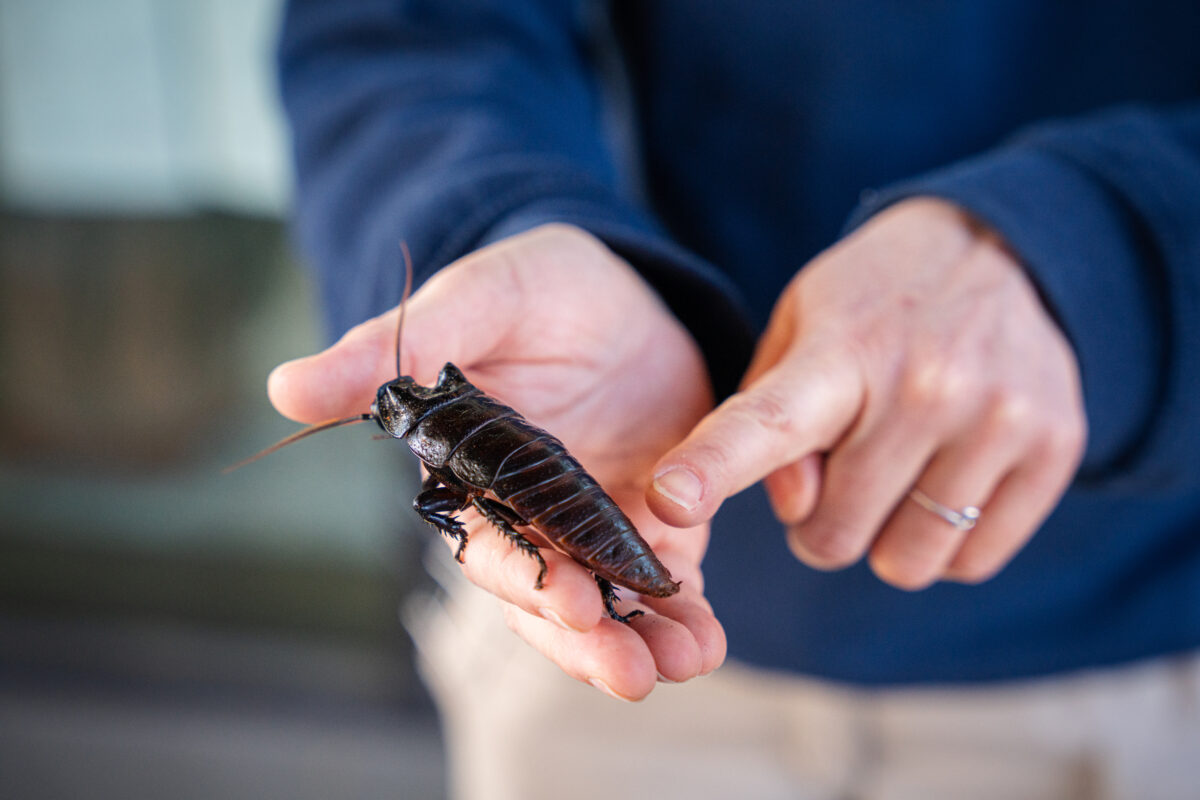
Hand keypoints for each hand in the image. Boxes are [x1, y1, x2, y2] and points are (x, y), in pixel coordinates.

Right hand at [269, 224, 723, 698]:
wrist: (621, 287)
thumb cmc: (533, 287)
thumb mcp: (472, 303)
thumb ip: (389, 352)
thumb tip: (283, 387)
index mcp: (474, 477)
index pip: (487, 546)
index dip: (522, 579)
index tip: (571, 603)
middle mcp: (531, 516)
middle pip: (548, 596)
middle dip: (587, 640)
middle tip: (632, 672)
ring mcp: (593, 523)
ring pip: (610, 600)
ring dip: (645, 640)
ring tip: (688, 661)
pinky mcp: (654, 518)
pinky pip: (667, 575)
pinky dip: (685, 609)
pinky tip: (706, 635)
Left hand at [648, 198, 1085, 588]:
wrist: (1008, 248)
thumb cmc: (876, 303)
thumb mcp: (801, 326)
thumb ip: (766, 418)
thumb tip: (797, 508)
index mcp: (840, 351)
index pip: (766, 423)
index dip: (713, 467)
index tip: (667, 501)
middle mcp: (923, 386)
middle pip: (833, 535)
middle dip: (821, 522)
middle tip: (840, 469)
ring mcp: (997, 419)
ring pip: (905, 562)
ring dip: (884, 538)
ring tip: (898, 470)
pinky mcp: (1055, 448)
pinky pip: (973, 561)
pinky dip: (947, 542)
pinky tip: (948, 478)